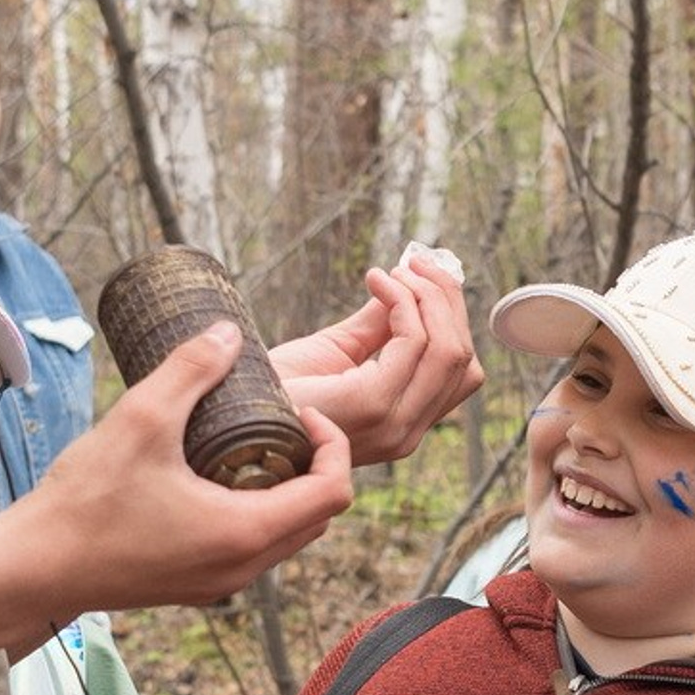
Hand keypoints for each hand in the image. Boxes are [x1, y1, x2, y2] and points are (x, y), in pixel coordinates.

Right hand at [25, 323, 354, 610]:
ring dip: (286, 491)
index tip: (296, 411)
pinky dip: (256, 513)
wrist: (33, 568)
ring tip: (252, 447)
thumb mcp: (141, 419)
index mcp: (246, 533)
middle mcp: (245, 569)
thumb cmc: (85, 501)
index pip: (333, 490)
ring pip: (288, 536)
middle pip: (318, 517)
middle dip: (315, 465)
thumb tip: (227, 332)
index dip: (330, 442)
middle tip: (281, 423)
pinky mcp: (197, 586)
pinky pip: (253, 550)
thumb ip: (189, 369)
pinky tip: (218, 480)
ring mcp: (222, 584)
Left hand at [270, 247, 481, 465]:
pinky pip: (413, 341)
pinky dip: (403, 301)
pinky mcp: (371, 403)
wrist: (232, 415)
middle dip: (445, 300)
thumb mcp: (336, 351)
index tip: (422, 277)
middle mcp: (407, 431)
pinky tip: (376, 281)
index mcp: (403, 421)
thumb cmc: (275, 390)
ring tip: (391, 272)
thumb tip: (411, 284)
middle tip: (413, 263)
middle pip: (462, 357)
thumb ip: (378, 326)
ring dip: (427, 296)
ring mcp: (393, 422)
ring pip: (448, 348)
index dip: (452, 317)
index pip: (461, 371)